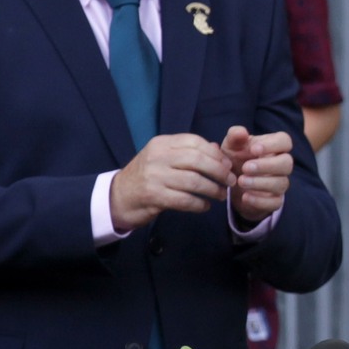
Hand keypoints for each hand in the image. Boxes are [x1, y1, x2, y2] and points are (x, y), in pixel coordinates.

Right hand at [109, 134, 230, 231]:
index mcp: (161, 144)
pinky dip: (199, 204)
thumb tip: (218, 150)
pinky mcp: (153, 197)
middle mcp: (157, 157)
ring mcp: (154, 176)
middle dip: (219, 171)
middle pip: (198, 160)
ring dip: (213, 189)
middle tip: (231, 181)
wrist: (117, 198)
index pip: (195, 142)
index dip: (216, 154)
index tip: (228, 165)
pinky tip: (205, 206)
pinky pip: (184, 200)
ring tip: (221, 195)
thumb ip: (188, 152)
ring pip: (194, 181)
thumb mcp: (163, 158)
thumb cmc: (146, 176)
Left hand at [223, 126, 294, 226]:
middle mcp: (281, 164)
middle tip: (245, 168)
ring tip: (241, 181)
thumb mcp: (231, 146)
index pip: (285, 141)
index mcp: (274, 147)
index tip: (253, 149)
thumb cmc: (235, 159)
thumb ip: (235, 136)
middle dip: (266, 165)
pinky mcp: (275, 201)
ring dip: (260, 183)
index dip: (272, 145)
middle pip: (287, 163)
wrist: (231, 185)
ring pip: (281, 183)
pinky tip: (244, 197)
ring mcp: (279, 183)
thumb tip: (242, 133)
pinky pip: (275, 203)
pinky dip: (259, 200)